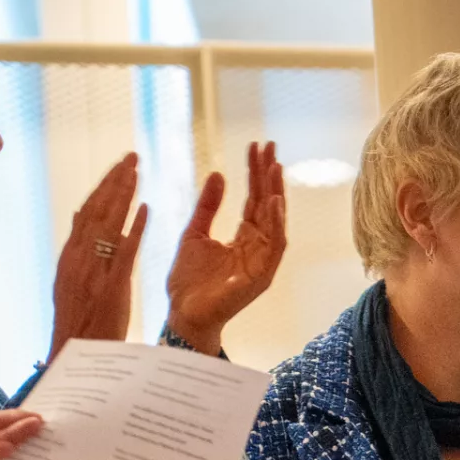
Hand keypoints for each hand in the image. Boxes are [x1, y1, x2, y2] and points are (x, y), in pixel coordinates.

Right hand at [49, 153, 148, 363]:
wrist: (76, 353)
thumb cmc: (79, 322)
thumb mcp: (70, 281)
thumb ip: (77, 248)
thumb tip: (80, 214)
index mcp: (70, 256)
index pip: (87, 211)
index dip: (103, 186)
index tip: (119, 167)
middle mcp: (78, 258)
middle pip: (97, 210)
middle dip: (115, 181)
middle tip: (132, 157)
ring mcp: (94, 271)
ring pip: (108, 223)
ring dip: (123, 194)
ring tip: (137, 170)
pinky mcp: (112, 286)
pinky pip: (124, 252)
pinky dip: (134, 228)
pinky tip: (145, 209)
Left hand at [165, 141, 286, 354]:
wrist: (182, 313)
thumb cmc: (188, 280)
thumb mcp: (194, 233)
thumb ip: (207, 206)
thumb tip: (218, 174)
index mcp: (242, 238)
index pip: (254, 200)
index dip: (255, 174)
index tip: (255, 147)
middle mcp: (256, 247)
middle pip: (267, 205)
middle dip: (269, 176)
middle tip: (270, 146)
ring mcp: (261, 262)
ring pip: (275, 222)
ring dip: (277, 194)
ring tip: (274, 167)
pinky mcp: (261, 276)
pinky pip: (275, 247)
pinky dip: (276, 224)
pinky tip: (273, 201)